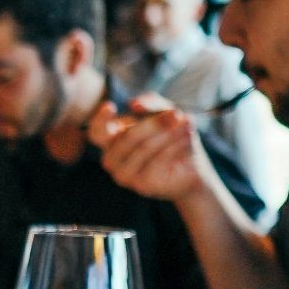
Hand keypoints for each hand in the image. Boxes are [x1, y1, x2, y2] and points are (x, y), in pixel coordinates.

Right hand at [92, 96, 216, 203]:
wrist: (191, 167)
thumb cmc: (173, 137)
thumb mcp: (164, 113)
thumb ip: (150, 103)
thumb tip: (133, 104)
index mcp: (111, 141)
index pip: (96, 132)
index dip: (99, 119)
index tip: (111, 106)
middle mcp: (112, 159)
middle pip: (127, 137)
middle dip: (154, 124)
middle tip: (176, 115)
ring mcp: (124, 175)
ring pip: (143, 148)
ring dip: (168, 134)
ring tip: (187, 126)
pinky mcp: (141, 185)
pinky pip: (156, 161)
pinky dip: (174, 147)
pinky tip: (186, 140)